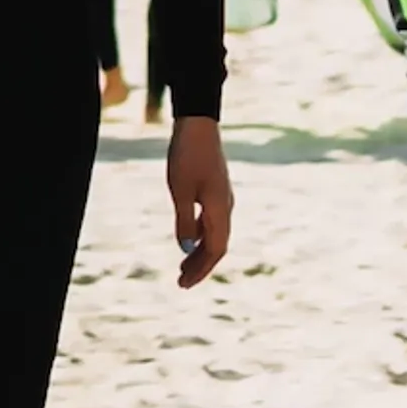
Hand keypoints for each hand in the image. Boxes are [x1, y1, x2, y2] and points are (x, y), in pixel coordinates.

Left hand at [165, 115, 232, 288]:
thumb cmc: (186, 156)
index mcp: (220, 209)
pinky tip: (188, 238)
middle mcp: (226, 207)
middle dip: (200, 266)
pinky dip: (200, 235)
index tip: (184, 284)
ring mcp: (222, 198)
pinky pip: (211, 221)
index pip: (215, 250)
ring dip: (200, 252)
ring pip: (215, 234)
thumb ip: (184, 220)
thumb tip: (186, 248)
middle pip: (217, 246)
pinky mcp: (215, 189)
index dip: (201, 269)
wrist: (198, 124)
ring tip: (183, 267)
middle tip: (182, 283)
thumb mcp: (180, 190)